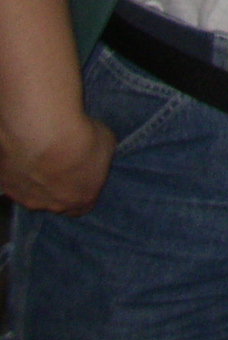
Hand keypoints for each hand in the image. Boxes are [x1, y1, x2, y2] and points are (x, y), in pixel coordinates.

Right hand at [0, 112, 114, 214]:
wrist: (42, 132)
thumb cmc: (81, 138)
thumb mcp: (106, 145)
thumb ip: (98, 159)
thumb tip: (92, 155)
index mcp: (79, 199)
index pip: (82, 207)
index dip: (82, 191)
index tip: (82, 176)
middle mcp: (50, 205)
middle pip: (54, 201)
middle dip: (58, 185)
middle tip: (60, 160)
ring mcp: (23, 196)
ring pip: (30, 192)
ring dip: (34, 178)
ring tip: (38, 152)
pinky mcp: (3, 182)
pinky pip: (12, 178)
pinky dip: (16, 168)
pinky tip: (21, 150)